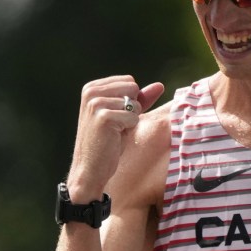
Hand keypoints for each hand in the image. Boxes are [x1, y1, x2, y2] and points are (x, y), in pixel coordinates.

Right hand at [67, 76, 164, 202]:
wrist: (91, 169)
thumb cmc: (109, 142)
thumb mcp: (125, 115)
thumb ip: (140, 99)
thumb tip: (160, 85)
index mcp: (92, 87)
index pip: (129, 82)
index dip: (130, 102)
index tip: (115, 117)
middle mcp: (91, 91)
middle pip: (133, 88)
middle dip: (132, 108)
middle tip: (116, 125)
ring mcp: (95, 103)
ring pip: (135, 104)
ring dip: (130, 120)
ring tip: (114, 132)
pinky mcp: (104, 117)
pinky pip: (134, 117)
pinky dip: (129, 129)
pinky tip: (114, 137)